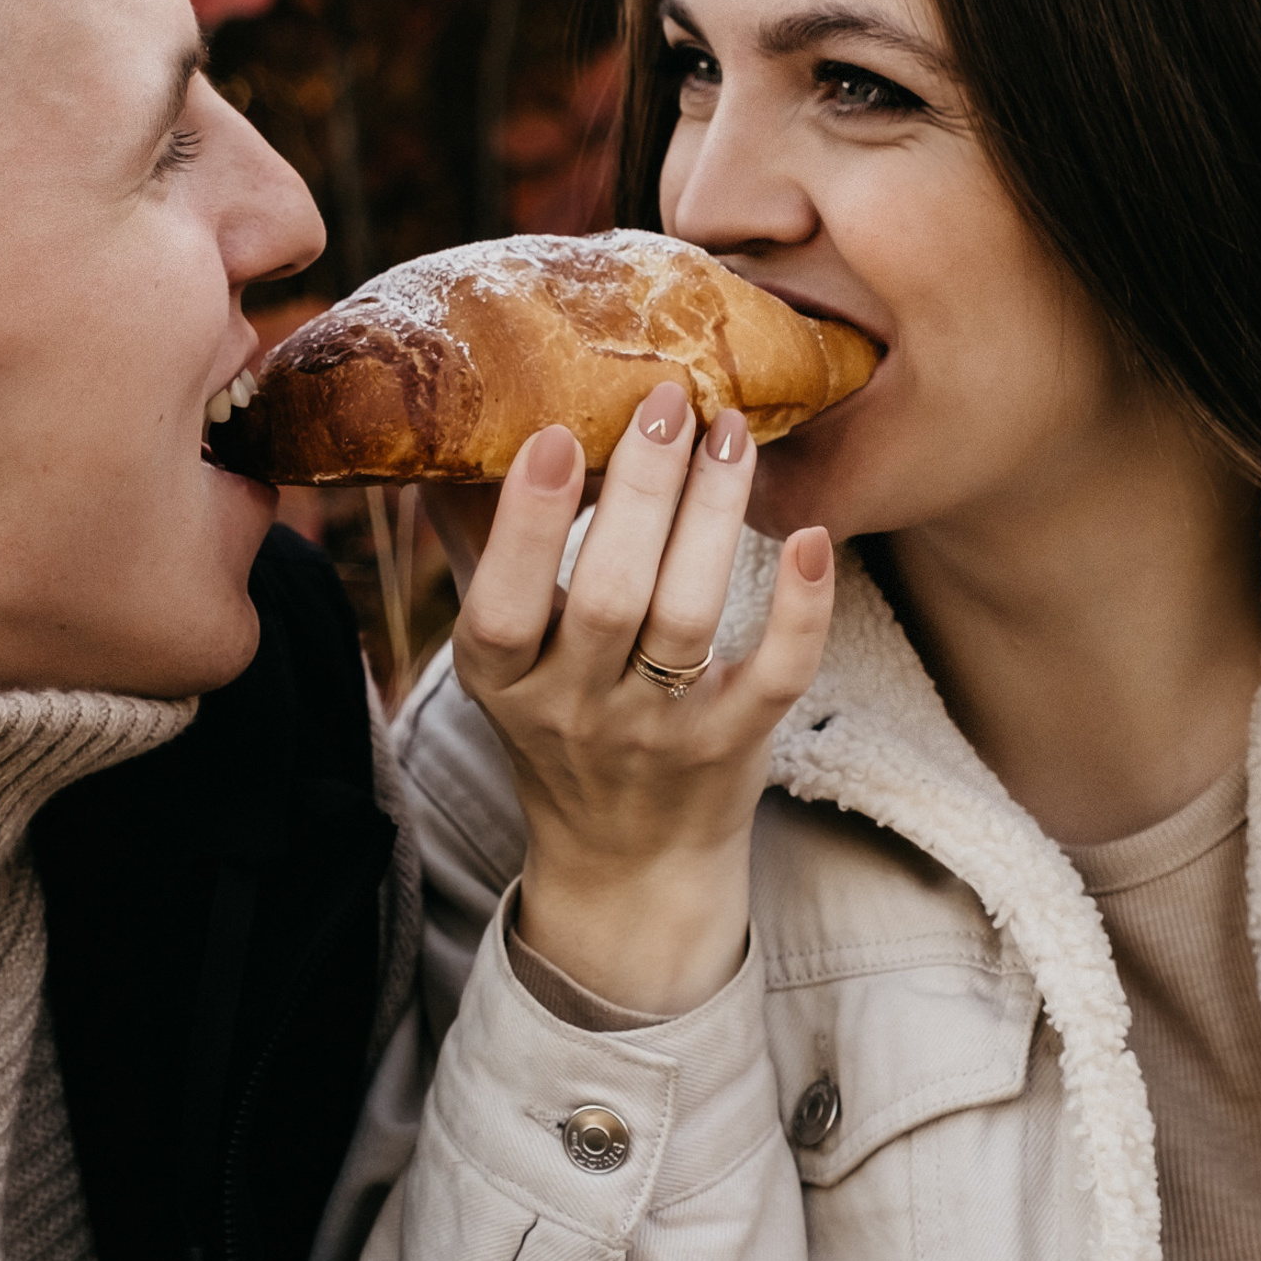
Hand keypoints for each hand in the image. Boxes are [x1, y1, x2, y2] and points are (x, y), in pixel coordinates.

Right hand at [454, 384, 833, 1015]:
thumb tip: (451, 428)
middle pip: (607, 598)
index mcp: (503, 679)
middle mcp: (574, 710)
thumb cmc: (559, 723)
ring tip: (731, 433)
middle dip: (642, 492)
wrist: (627, 860)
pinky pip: (774, 675)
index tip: (557, 435)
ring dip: (714, 516)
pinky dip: (798, 610)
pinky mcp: (734, 743)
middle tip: (669, 401)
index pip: (501, 605)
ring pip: (688, 618)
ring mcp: (658, 732)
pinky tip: (810, 538)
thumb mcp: (502, 656)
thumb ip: (479, 549)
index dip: (527, 523)